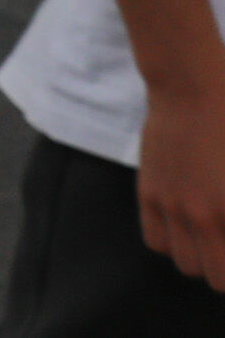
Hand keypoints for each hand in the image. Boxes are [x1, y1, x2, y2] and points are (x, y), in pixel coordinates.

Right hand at [142, 76, 224, 287]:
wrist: (192, 88)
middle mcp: (204, 216)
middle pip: (216, 277)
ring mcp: (173, 206)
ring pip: (185, 264)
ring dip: (202, 258)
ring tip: (214, 239)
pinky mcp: (150, 192)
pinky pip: (156, 240)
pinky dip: (172, 242)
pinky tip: (186, 225)